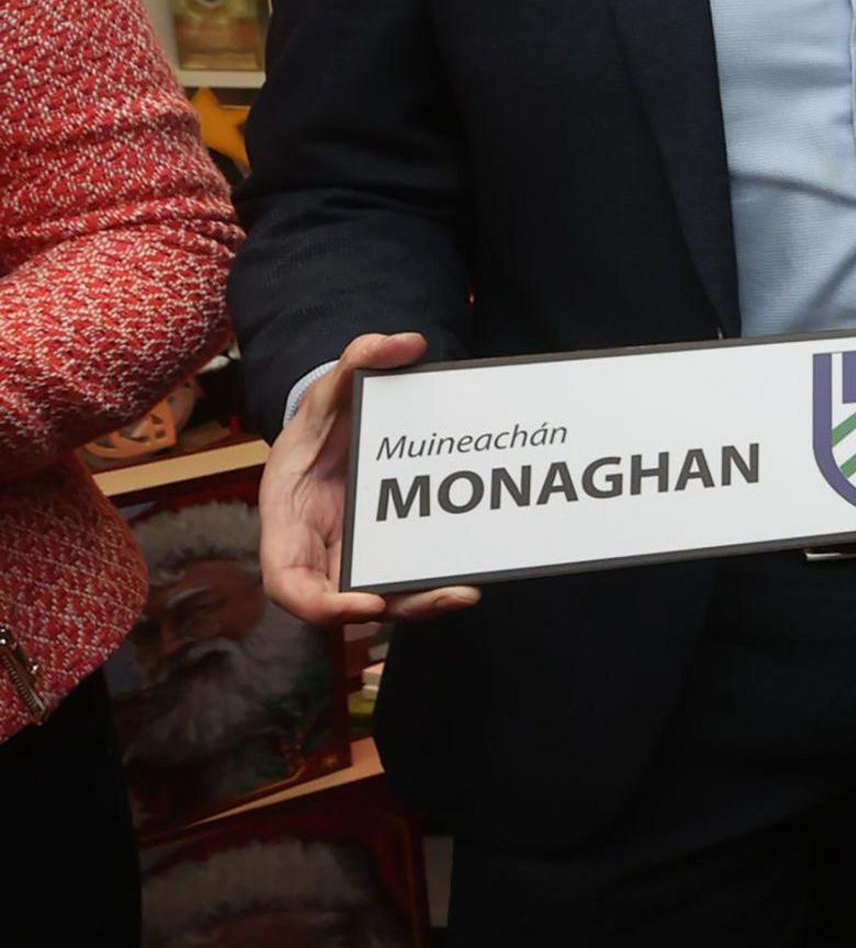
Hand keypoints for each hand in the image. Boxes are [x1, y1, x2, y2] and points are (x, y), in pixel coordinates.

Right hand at [259, 331, 480, 625]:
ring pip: (386, 598)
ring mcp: (354, 557)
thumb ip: (357, 362)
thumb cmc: (323, 419)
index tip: (364, 603)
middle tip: (449, 595)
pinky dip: (436, 582)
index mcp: (287, 523)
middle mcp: (319, 551)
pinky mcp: (387, 553)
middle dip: (397, 605)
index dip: (321, 605)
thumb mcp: (330, 389)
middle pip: (349, 604)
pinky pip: (409, 577)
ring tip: (467, 591)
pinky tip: (475, 572)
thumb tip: (404, 342)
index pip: (289, 584)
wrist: (340, 432)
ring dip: (424, 602)